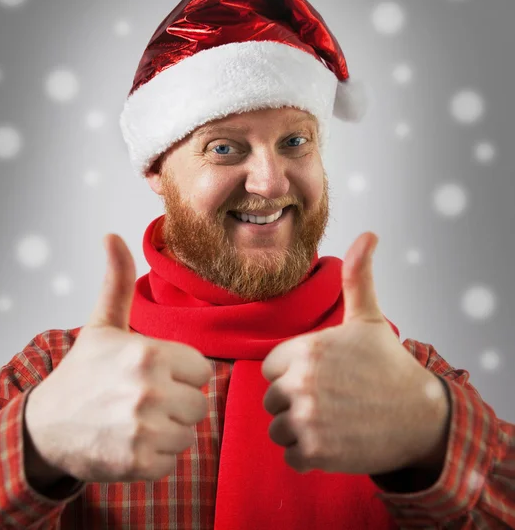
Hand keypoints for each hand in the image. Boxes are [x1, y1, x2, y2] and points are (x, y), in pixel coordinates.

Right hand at [25, 234, 213, 483]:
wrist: (47, 425)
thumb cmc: (83, 371)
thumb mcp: (102, 323)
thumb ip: (116, 280)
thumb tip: (112, 236)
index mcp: (149, 354)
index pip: (202, 370)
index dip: (182, 373)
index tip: (157, 374)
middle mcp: (149, 391)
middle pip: (198, 403)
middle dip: (178, 402)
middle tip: (146, 399)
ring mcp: (143, 430)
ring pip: (189, 433)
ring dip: (168, 430)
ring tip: (138, 419)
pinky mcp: (137, 463)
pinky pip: (172, 460)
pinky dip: (156, 456)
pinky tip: (132, 441)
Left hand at [262, 232, 448, 475]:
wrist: (419, 415)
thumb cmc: (388, 364)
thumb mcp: (369, 318)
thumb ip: (358, 277)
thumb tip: (368, 234)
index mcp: (306, 350)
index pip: (270, 367)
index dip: (291, 371)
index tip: (319, 374)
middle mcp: (302, 384)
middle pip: (272, 399)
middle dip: (294, 400)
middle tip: (328, 399)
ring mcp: (308, 421)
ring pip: (278, 428)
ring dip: (297, 428)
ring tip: (329, 420)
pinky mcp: (316, 453)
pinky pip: (290, 456)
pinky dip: (307, 454)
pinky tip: (332, 440)